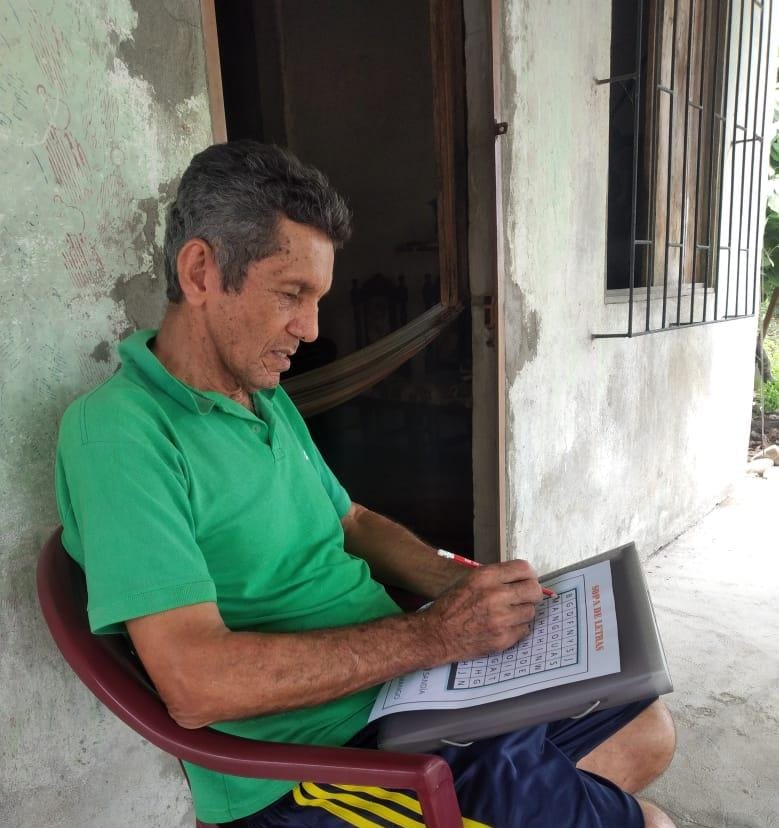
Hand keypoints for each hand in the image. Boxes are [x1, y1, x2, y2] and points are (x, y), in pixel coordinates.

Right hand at [421, 560, 542, 663]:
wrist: (437, 634)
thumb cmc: (452, 606)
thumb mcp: (470, 580)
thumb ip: (496, 577)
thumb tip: (523, 578)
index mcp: (486, 577)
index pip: (524, 568)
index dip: (528, 574)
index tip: (527, 580)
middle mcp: (495, 595)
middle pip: (533, 590)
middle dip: (532, 593)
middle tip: (526, 597)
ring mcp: (500, 619)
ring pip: (530, 611)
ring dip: (522, 612)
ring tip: (508, 614)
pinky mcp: (502, 639)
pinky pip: (524, 629)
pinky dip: (516, 628)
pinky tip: (503, 626)